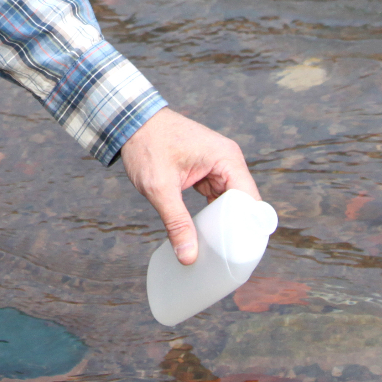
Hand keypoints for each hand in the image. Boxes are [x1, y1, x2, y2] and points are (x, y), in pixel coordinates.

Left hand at [119, 108, 260, 264]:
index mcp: (226, 159)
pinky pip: (218, 198)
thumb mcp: (159, 187)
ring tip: (219, 253)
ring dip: (225, 224)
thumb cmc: (146, 144)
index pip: (250, 201)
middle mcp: (228, 161)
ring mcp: (219, 166)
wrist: (131, 120)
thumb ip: (176, 222)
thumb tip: (189, 256)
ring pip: (232, 203)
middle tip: (227, 260)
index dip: (249, 229)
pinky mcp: (208, 171)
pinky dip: (215, 215)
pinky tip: (208, 235)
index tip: (240, 256)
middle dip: (237, 231)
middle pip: (244, 205)